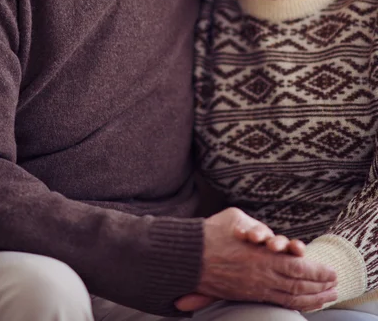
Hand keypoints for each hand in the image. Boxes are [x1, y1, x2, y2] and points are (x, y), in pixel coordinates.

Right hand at [175, 208, 336, 312]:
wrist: (188, 256)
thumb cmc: (211, 232)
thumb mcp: (235, 218)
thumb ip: (254, 225)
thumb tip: (265, 234)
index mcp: (260, 255)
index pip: (296, 266)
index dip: (316, 270)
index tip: (329, 269)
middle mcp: (260, 274)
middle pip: (297, 283)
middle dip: (319, 284)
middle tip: (333, 284)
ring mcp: (254, 286)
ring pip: (288, 295)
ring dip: (310, 297)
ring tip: (326, 297)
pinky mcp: (247, 294)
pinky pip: (275, 302)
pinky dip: (293, 303)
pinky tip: (304, 303)